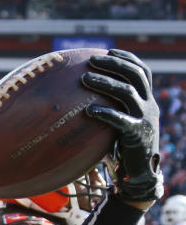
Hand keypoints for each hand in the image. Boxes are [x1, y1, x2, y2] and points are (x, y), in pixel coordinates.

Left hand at [82, 49, 162, 202]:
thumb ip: (109, 108)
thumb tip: (76, 97)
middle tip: (91, 61)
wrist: (137, 174)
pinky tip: (88, 110)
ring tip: (85, 79)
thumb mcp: (119, 122)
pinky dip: (105, 113)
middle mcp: (149, 106)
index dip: (127, 58)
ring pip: (128, 93)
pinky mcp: (137, 135)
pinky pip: (121, 120)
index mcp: (146, 100)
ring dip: (105, 83)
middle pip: (136, 76)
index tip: (108, 50)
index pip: (142, 71)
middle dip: (114, 64)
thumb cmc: (121, 147)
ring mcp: (145, 119)